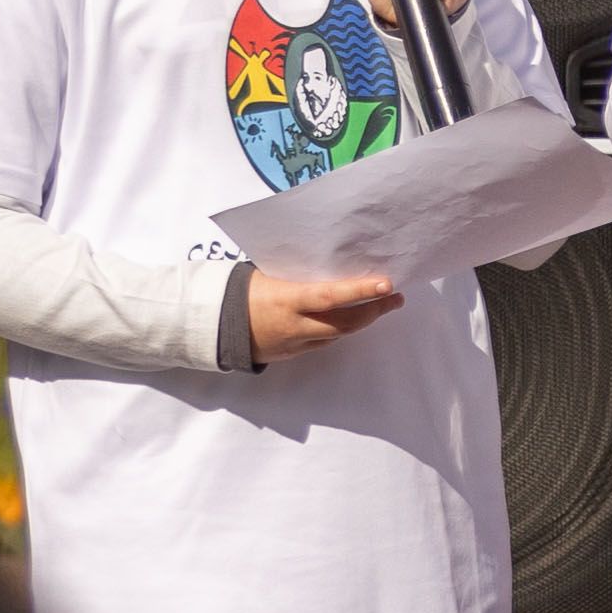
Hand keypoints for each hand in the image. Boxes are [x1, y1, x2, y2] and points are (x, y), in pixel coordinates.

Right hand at [247, 267, 404, 356]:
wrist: (215, 326)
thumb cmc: (241, 291)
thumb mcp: (267, 274)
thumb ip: (296, 273)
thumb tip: (327, 259)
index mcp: (288, 300)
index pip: (331, 297)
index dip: (361, 292)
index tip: (387, 284)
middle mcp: (295, 325)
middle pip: (344, 323)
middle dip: (374, 310)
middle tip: (396, 297)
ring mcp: (295, 343)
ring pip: (338, 334)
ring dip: (362, 321)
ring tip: (382, 305)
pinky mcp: (293, 354)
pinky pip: (324, 342)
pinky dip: (340, 329)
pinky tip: (352, 318)